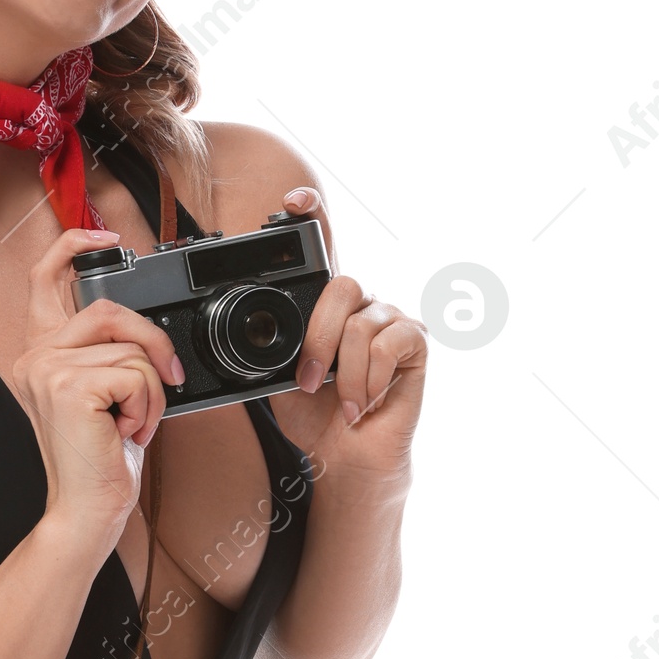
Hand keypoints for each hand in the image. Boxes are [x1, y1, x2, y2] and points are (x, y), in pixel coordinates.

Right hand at [12, 230, 185, 551]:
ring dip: (151, 391)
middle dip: (152, 341)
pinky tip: (126, 431)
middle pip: (109, 307)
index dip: (74, 245)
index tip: (106, 236)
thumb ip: (111, 354)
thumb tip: (148, 331)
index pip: (45, 277)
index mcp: (41, 353)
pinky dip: (147, 406)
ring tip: (130, 423)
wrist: (87, 509)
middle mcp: (36, 356)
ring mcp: (47, 369)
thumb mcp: (107, 395)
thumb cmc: (99, 460)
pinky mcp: (69, 386)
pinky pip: (136, 373)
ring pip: (132, 348)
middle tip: (167, 377)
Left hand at [270, 188, 426, 478]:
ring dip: (342, 374)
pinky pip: (389, 344)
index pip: (326, 247)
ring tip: (340, 402)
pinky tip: (363, 402)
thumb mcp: (278, 379)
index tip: (295, 200)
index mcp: (326, 305)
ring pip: (361, 324)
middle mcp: (361, 303)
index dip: (314, 215)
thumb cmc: (314, 417)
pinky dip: (368, 380)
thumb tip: (243, 335)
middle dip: (318, 340)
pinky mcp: (415, 341)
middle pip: (341, 285)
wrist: (345, 459)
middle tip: (306, 380)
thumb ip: (271, 347)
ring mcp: (391, 318)